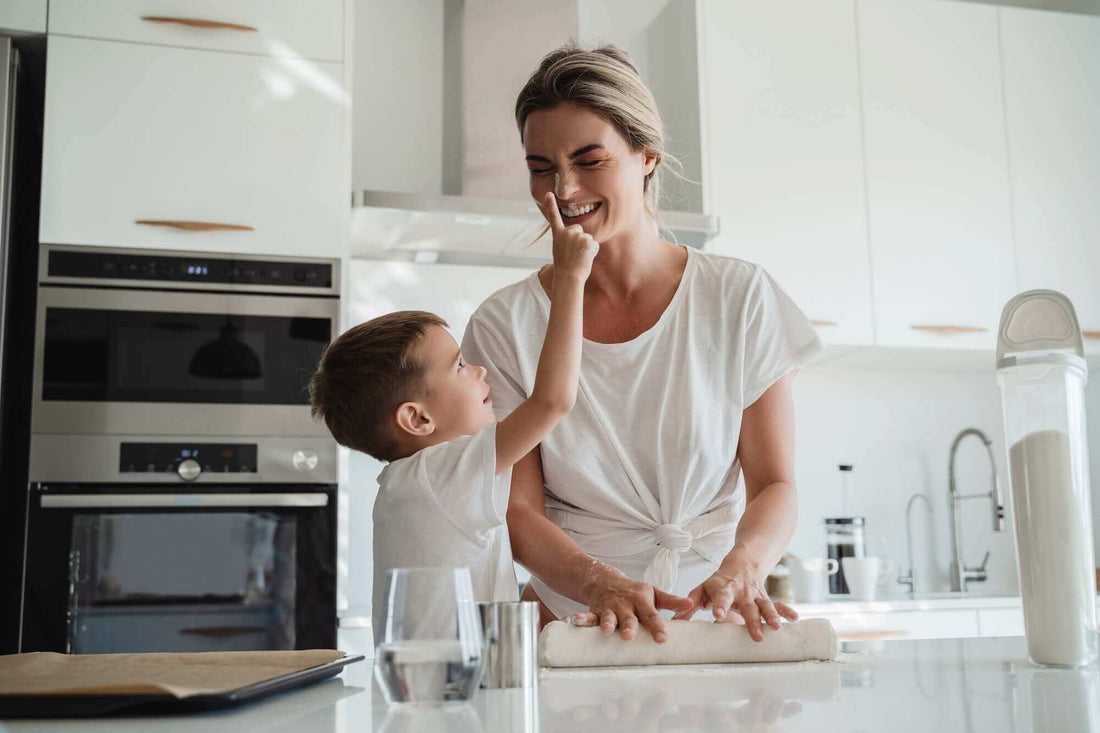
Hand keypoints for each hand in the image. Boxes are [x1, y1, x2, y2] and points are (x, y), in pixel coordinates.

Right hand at [540, 191, 598, 280]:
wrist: (568, 277)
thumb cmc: (565, 267)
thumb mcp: (561, 250)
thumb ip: (567, 241)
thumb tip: (575, 239)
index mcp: (558, 235)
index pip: (554, 217)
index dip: (551, 205)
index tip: (548, 194)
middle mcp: (567, 233)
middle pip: (579, 230)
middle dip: (580, 240)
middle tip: (574, 253)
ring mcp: (578, 236)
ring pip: (588, 238)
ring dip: (586, 248)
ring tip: (578, 258)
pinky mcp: (588, 241)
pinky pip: (594, 245)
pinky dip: (592, 252)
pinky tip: (585, 258)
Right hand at [570, 567, 693, 643]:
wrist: (605, 580)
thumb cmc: (634, 592)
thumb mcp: (653, 593)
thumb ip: (671, 601)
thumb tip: (691, 604)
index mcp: (641, 601)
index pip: (652, 616)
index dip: (657, 627)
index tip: (663, 639)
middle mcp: (625, 605)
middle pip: (628, 618)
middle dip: (629, 626)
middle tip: (630, 635)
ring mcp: (609, 608)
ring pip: (607, 617)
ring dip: (606, 623)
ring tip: (606, 630)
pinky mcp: (595, 611)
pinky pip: (587, 616)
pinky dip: (581, 619)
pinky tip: (574, 621)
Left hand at [672, 558, 797, 641]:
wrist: (743, 563)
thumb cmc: (718, 582)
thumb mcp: (702, 590)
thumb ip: (690, 605)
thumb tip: (675, 621)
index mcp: (723, 588)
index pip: (721, 597)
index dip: (720, 606)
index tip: (718, 615)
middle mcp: (741, 592)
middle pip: (747, 606)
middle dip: (752, 621)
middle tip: (756, 636)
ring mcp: (755, 596)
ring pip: (765, 606)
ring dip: (771, 617)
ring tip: (776, 629)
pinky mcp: (766, 599)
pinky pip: (778, 605)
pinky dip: (786, 611)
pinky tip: (794, 619)